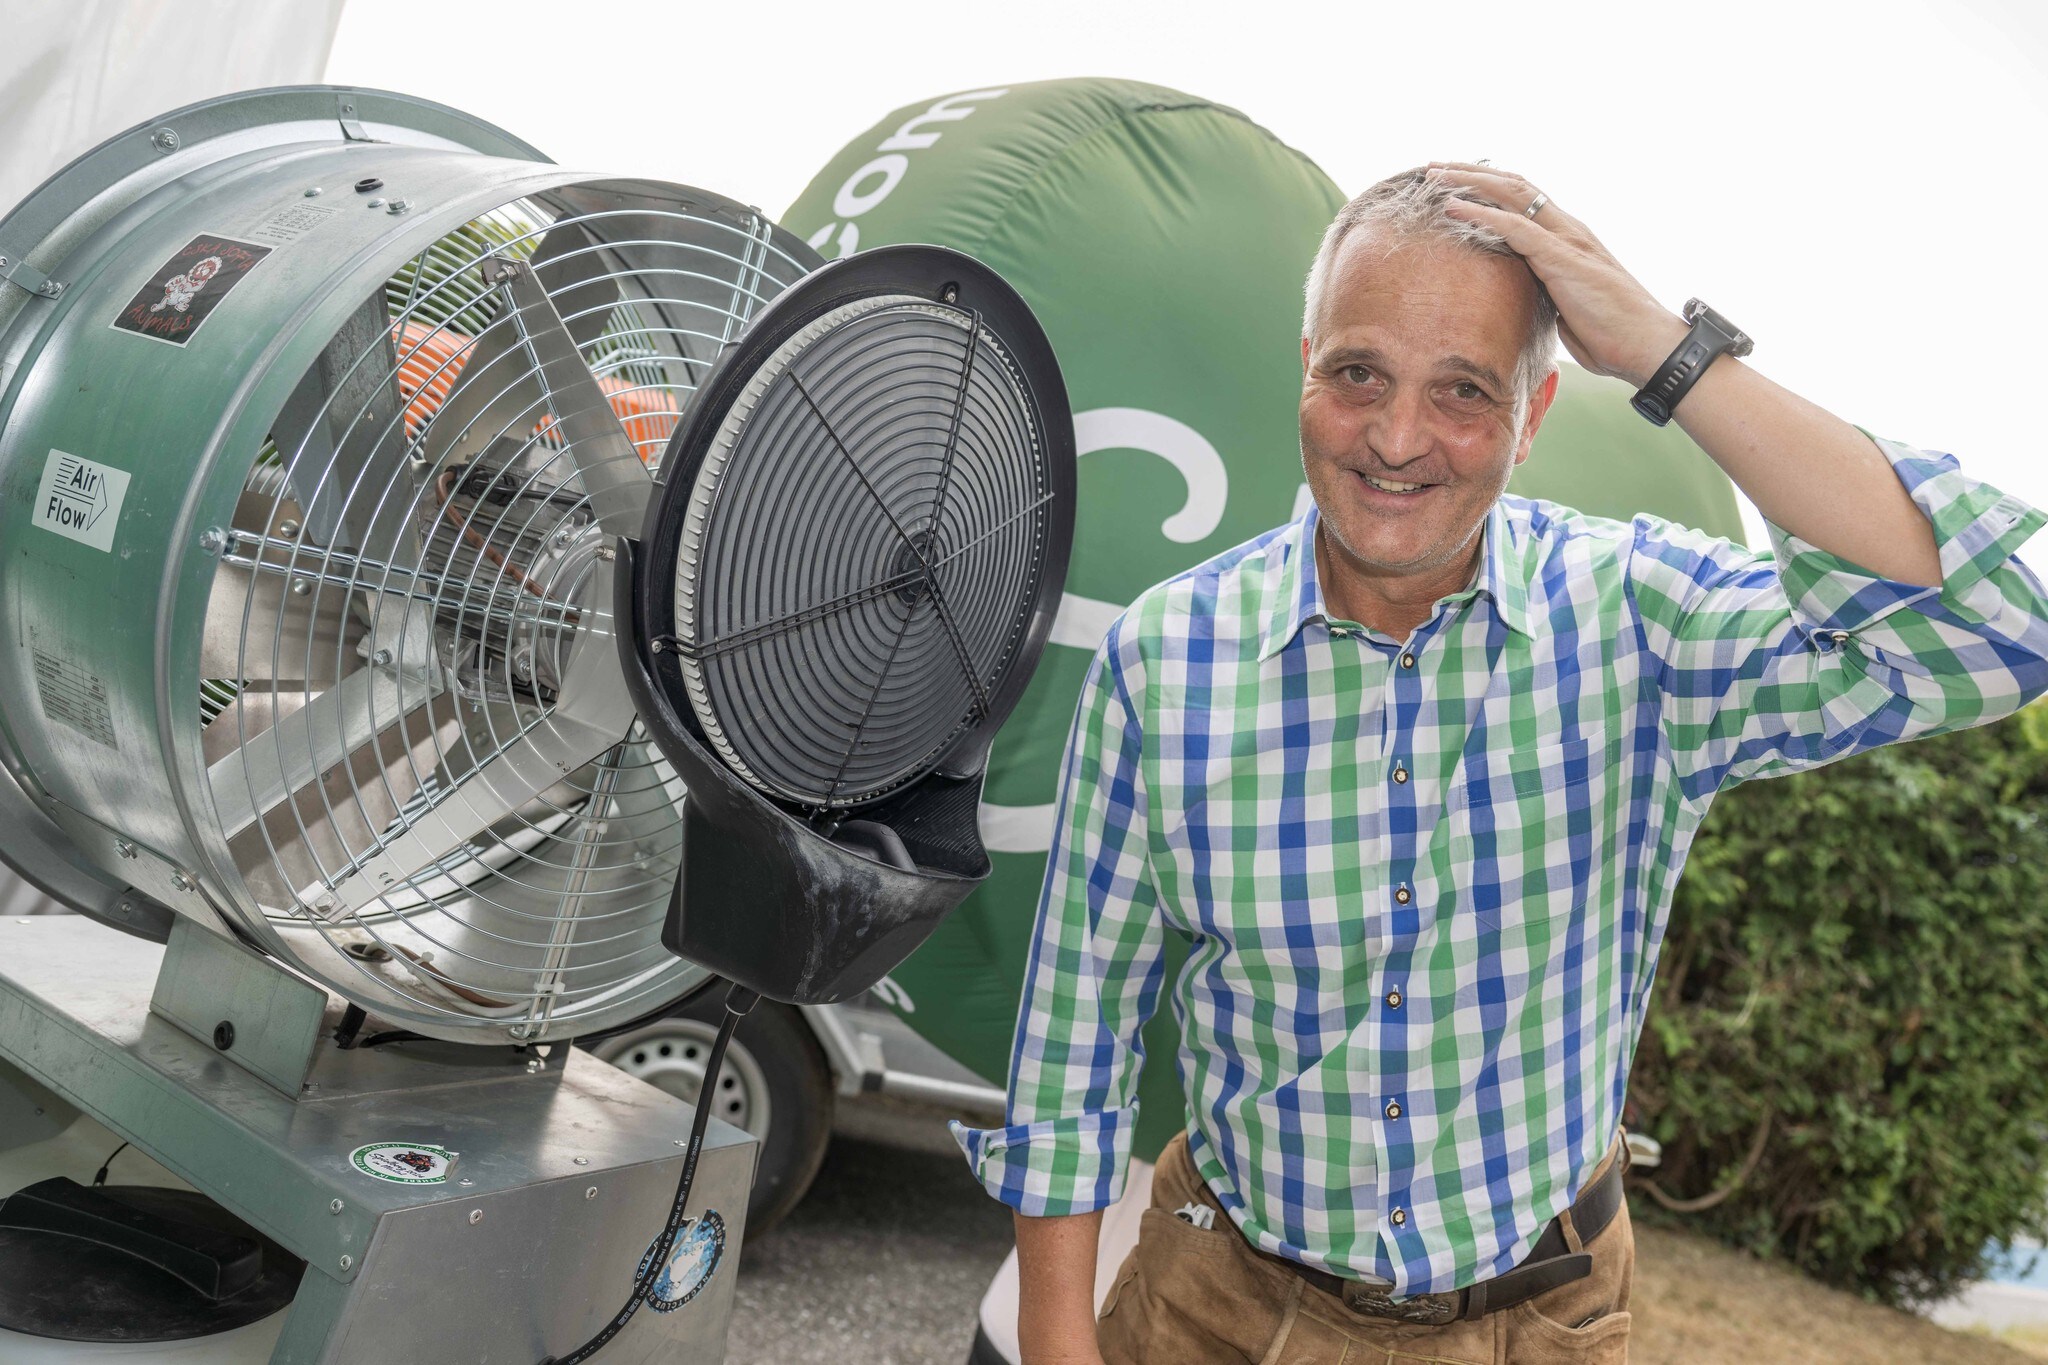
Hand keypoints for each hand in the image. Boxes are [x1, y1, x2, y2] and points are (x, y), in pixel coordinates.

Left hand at [1427, 163, 1686, 388]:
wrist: (1646, 345)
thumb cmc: (1610, 334)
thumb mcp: (1565, 309)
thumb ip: (1543, 294)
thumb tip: (1522, 303)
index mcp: (1566, 238)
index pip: (1522, 199)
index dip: (1487, 186)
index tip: (1452, 183)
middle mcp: (1566, 229)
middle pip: (1512, 185)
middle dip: (1471, 173)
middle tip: (1433, 168)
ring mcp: (1566, 239)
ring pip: (1512, 195)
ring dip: (1469, 183)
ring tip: (1435, 176)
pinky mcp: (1563, 258)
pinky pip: (1515, 227)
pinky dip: (1481, 214)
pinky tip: (1453, 207)